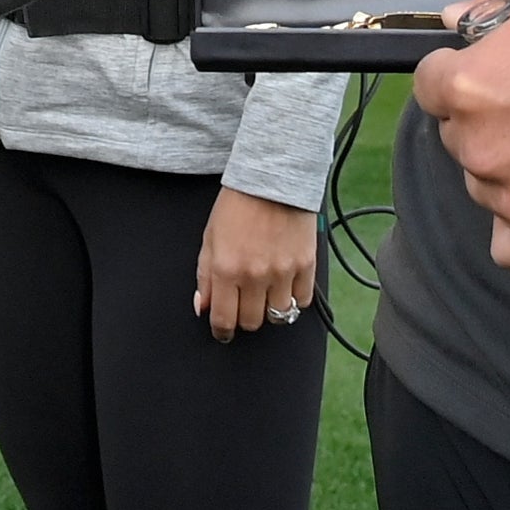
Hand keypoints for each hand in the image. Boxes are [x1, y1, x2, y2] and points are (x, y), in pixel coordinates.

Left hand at [194, 187, 318, 342]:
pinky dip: (294, 299)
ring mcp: (282, 272)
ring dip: (270, 309)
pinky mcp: (305, 266)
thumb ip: (205, 276)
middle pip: (252, 322)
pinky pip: (301, 301)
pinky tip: (285, 285)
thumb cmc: (237, 204)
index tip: (224, 331)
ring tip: (266, 293)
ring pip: (278, 316)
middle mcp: (254, 275)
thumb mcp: (210, 238)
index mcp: (226, 269)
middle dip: (245, 317)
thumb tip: (203, 306)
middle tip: (244, 303)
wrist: (272, 178)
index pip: (224, 320)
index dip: (222, 331)